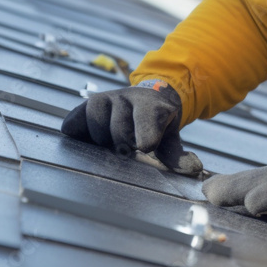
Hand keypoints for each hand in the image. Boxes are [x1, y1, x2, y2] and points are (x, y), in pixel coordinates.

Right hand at [61, 80, 202, 175]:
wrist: (148, 97)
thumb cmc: (158, 122)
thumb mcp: (170, 137)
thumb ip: (176, 155)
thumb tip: (193, 169)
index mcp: (152, 104)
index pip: (147, 117)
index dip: (146, 134)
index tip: (145, 147)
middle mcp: (128, 97)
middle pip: (119, 126)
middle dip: (123, 143)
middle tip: (127, 150)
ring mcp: (106, 99)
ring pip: (95, 119)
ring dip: (101, 138)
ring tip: (109, 144)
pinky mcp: (86, 106)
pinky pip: (73, 121)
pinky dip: (76, 132)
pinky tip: (87, 141)